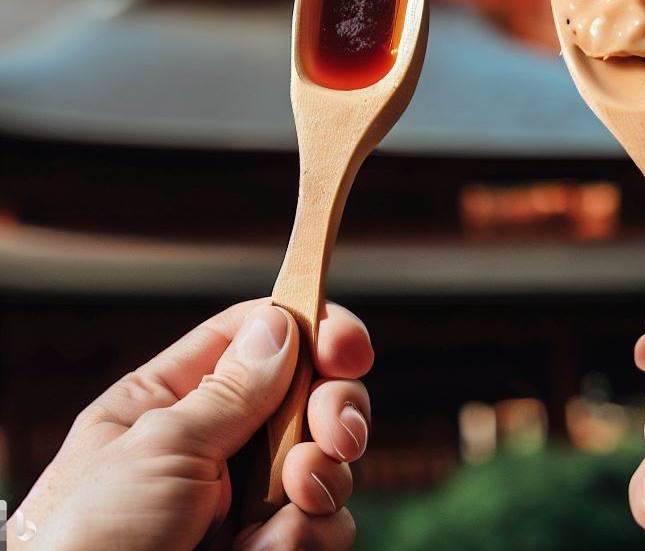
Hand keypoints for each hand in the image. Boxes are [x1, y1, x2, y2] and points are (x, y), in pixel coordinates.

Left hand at [10, 299, 373, 550]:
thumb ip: (231, 388)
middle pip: (309, 393)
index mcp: (173, 401)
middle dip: (335, 407)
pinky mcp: (267, 549)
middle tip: (336, 432)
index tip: (348, 348)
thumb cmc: (89, 545)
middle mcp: (217, 445)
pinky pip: (325, 526)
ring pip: (327, 460)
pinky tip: (264, 550)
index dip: (309, 329)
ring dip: (321, 478)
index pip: (256, 336)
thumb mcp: (158, 449)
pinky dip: (308, 537)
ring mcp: (244, 501)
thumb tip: (282, 323)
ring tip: (291, 499)